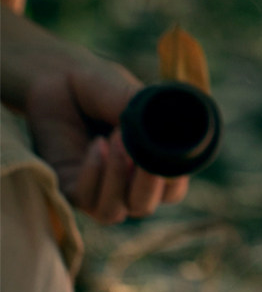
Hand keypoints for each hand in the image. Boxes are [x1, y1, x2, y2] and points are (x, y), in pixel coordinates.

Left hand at [1, 7, 188, 223]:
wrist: (57, 78)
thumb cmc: (101, 85)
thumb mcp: (131, 95)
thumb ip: (150, 116)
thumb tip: (167, 132)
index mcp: (150, 162)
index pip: (173, 188)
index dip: (173, 178)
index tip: (167, 150)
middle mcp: (124, 182)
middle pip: (145, 206)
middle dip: (146, 184)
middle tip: (138, 149)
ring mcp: (95, 188)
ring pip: (113, 212)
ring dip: (116, 178)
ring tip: (114, 139)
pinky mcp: (67, 189)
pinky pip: (84, 200)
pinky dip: (93, 173)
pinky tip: (96, 144)